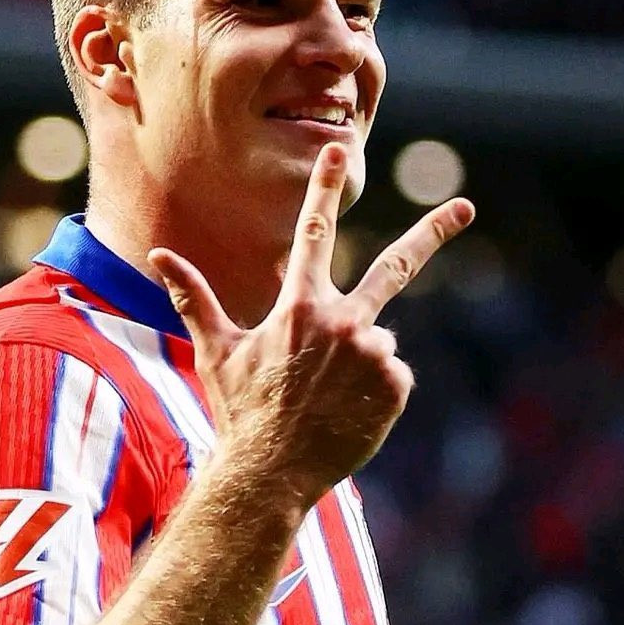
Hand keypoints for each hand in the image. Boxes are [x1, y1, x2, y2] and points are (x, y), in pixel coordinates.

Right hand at [148, 142, 474, 509]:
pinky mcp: (396, 386)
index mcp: (300, 306)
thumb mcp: (215, 350)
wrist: (271, 472)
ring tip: (324, 394)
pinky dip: (374, 385)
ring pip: (377, 337)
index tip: (339, 151)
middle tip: (465, 206)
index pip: (314, 233)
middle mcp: (344, 322)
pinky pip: (392, 373)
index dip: (324, 188)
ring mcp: (374, 354)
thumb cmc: (240, 409)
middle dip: (432, 231)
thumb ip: (194, 296)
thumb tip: (158, 254)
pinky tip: (345, 408)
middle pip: (395, 266)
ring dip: (356, 356)